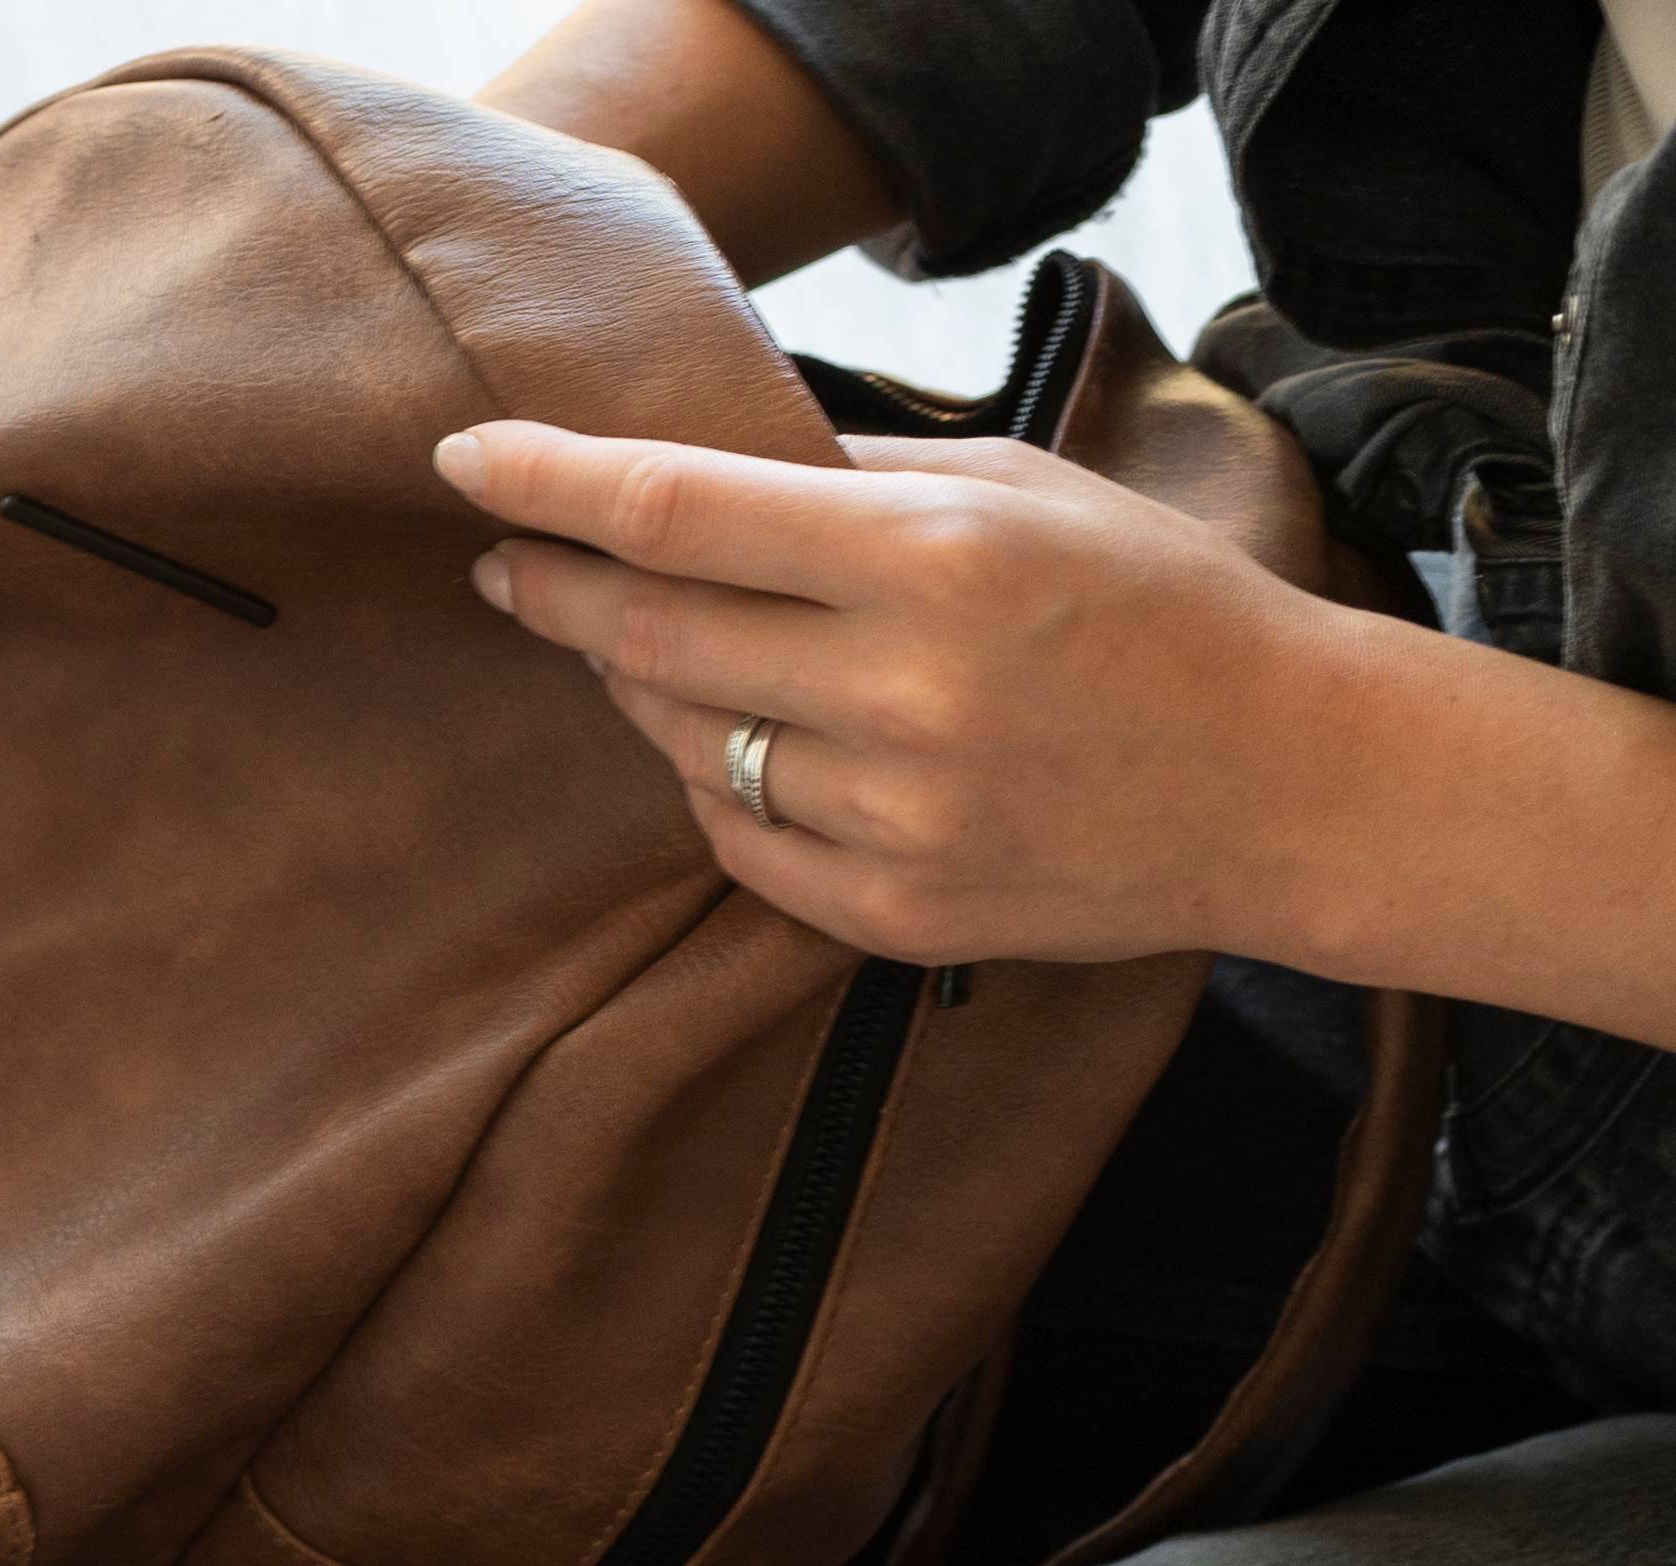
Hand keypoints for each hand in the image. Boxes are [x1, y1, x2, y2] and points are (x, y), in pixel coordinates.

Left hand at [439, 417, 1375, 969]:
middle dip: (556, 591)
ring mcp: (892, 819)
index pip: (675, 513)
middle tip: (508, 563)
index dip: (548, 484)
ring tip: (646, 641)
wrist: (1295, 782)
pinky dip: (718, 778)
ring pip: (684, 741)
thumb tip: (694, 460)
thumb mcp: (1026, 493)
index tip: (461, 457)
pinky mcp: (890, 915)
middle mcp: (901, 694)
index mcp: (934, 561)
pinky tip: (744, 738)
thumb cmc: (1158, 608)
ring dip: (640, 686)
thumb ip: (856, 481)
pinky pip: (736, 837)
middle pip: (646, 637)